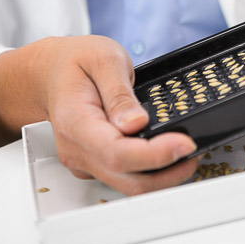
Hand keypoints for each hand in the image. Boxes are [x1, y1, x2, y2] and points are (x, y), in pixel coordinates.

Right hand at [0, 36, 198, 193]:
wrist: (51, 73)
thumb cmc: (75, 63)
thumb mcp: (103, 59)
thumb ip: (119, 93)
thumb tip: (136, 124)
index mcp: (76, 122)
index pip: (117, 153)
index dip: (155, 155)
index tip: (184, 144)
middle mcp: (77, 151)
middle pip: (127, 179)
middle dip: (167, 172)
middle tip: (193, 150)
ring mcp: (85, 162)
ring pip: (128, 184)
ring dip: (161, 175)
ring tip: (184, 150)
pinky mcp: (94, 165)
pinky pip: (125, 176)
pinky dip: (150, 171)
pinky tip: (165, 152)